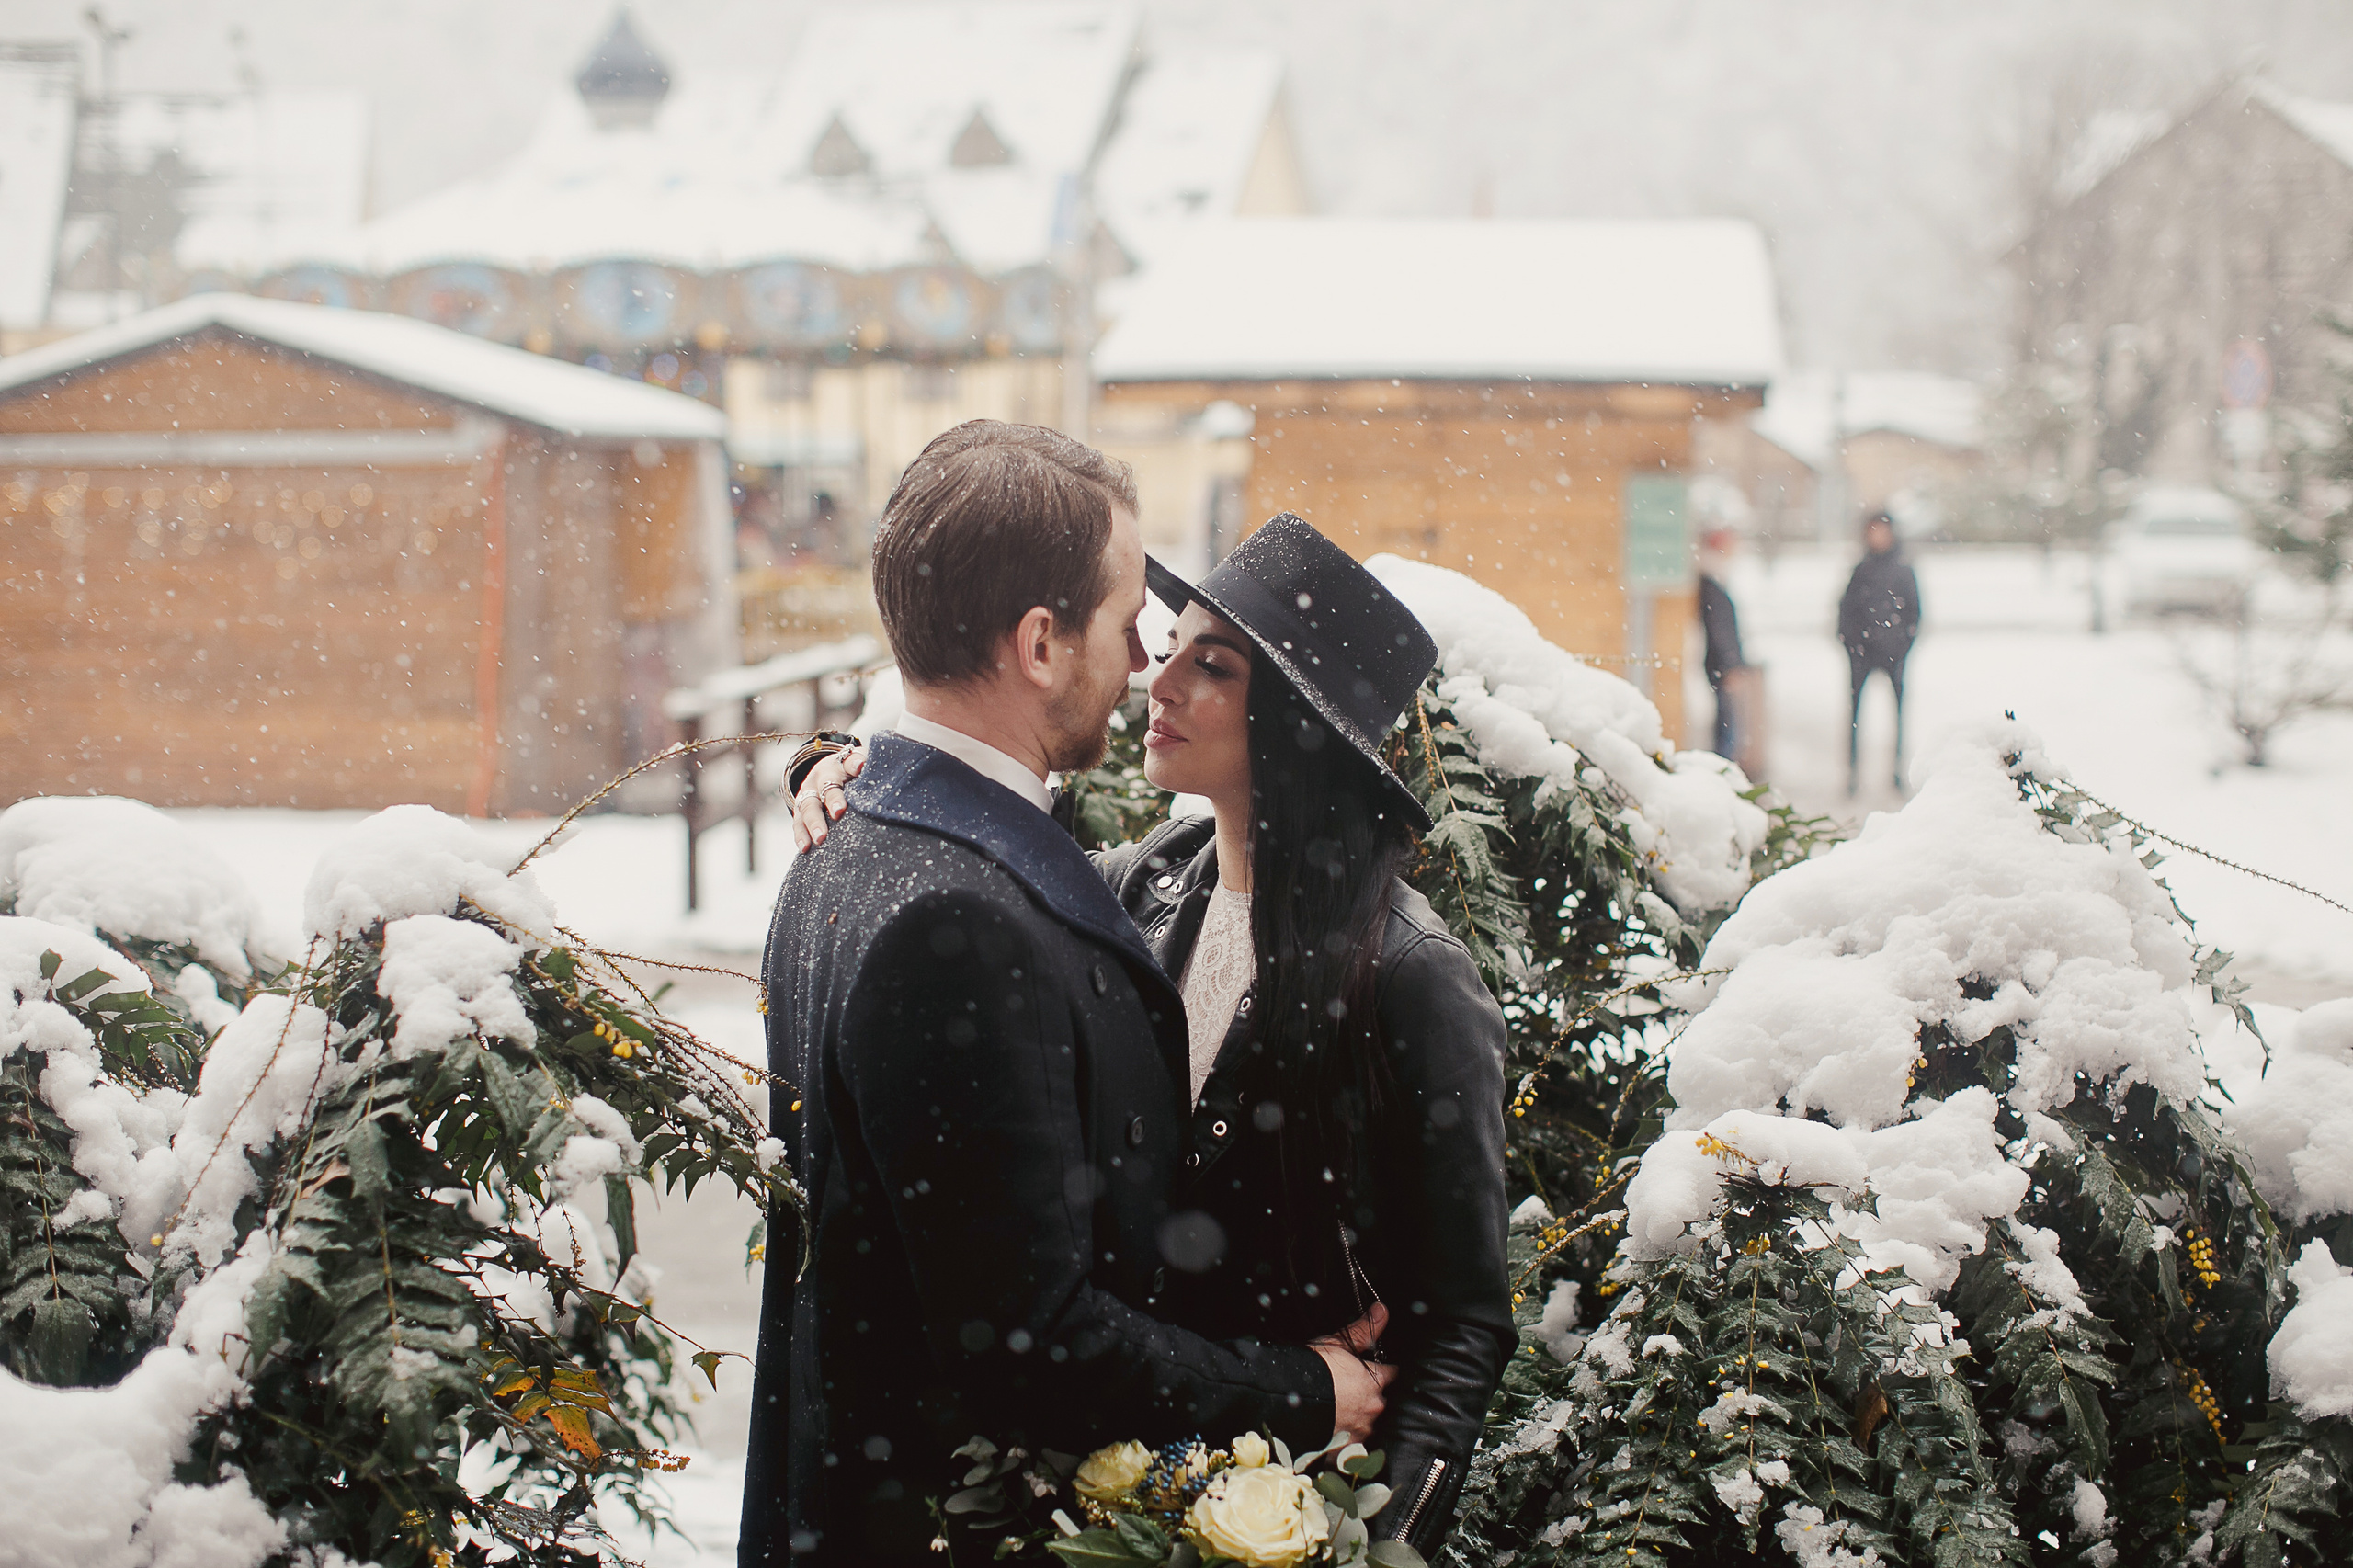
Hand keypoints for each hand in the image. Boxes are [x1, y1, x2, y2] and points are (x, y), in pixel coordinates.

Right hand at [790, 745, 864, 851]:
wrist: (826, 773)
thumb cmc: (851, 773)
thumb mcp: (860, 765)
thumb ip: (867, 766)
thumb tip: (870, 766)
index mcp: (840, 765)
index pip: (848, 762)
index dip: (854, 765)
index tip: (860, 768)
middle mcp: (821, 777)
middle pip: (825, 787)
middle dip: (832, 800)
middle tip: (839, 813)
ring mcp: (808, 793)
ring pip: (808, 806)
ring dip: (814, 823)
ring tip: (820, 838)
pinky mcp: (800, 810)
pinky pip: (798, 823)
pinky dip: (801, 835)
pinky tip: (805, 848)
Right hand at [1311, 1303, 1394, 1441]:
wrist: (1286, 1398)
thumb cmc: (1313, 1369)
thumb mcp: (1337, 1344)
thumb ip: (1363, 1330)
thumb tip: (1383, 1310)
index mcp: (1375, 1383)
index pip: (1392, 1374)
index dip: (1384, 1369)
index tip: (1378, 1368)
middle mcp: (1372, 1409)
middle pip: (1381, 1402)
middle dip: (1371, 1398)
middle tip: (1352, 1392)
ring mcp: (1359, 1432)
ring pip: (1367, 1426)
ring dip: (1358, 1420)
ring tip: (1340, 1415)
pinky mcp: (1344, 1451)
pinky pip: (1350, 1449)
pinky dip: (1344, 1443)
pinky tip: (1333, 1437)